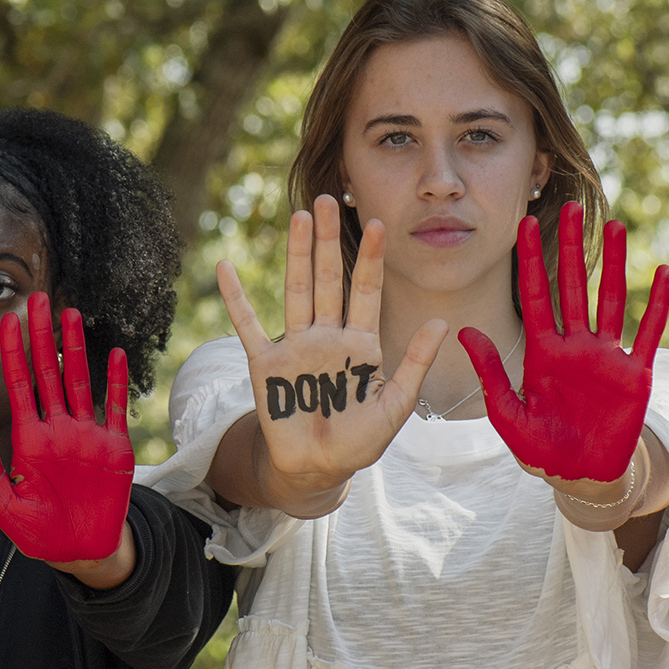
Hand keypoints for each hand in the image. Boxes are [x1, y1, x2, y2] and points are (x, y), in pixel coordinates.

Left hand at [0, 294, 134, 569]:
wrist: (81, 552)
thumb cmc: (38, 533)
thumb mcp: (4, 502)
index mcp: (28, 439)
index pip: (18, 385)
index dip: (13, 352)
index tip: (6, 320)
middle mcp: (57, 429)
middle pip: (48, 372)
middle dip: (43, 336)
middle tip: (38, 298)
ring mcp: (87, 434)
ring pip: (79, 381)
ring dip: (75, 348)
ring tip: (70, 314)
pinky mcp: (114, 446)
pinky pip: (115, 406)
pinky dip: (114, 381)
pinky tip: (113, 353)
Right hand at [217, 195, 446, 505]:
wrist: (317, 468)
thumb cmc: (358, 440)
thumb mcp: (395, 404)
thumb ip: (414, 363)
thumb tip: (442, 322)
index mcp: (360, 343)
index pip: (366, 291)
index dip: (371, 259)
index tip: (378, 224)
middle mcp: (327, 336)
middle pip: (328, 279)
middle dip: (329, 241)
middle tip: (329, 200)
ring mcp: (295, 346)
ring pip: (296, 291)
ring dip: (297, 255)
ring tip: (299, 216)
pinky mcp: (265, 364)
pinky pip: (248, 325)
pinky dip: (236, 298)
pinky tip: (226, 267)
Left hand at [462, 204, 668, 483]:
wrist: (578, 475)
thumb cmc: (539, 447)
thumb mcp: (507, 412)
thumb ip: (490, 373)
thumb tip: (463, 331)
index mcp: (542, 352)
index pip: (534, 295)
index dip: (529, 260)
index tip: (524, 224)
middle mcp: (575, 345)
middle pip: (573, 286)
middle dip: (571, 248)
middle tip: (570, 208)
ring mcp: (607, 356)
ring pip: (611, 299)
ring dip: (615, 264)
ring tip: (616, 226)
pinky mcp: (635, 374)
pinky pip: (648, 333)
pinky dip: (656, 305)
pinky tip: (662, 273)